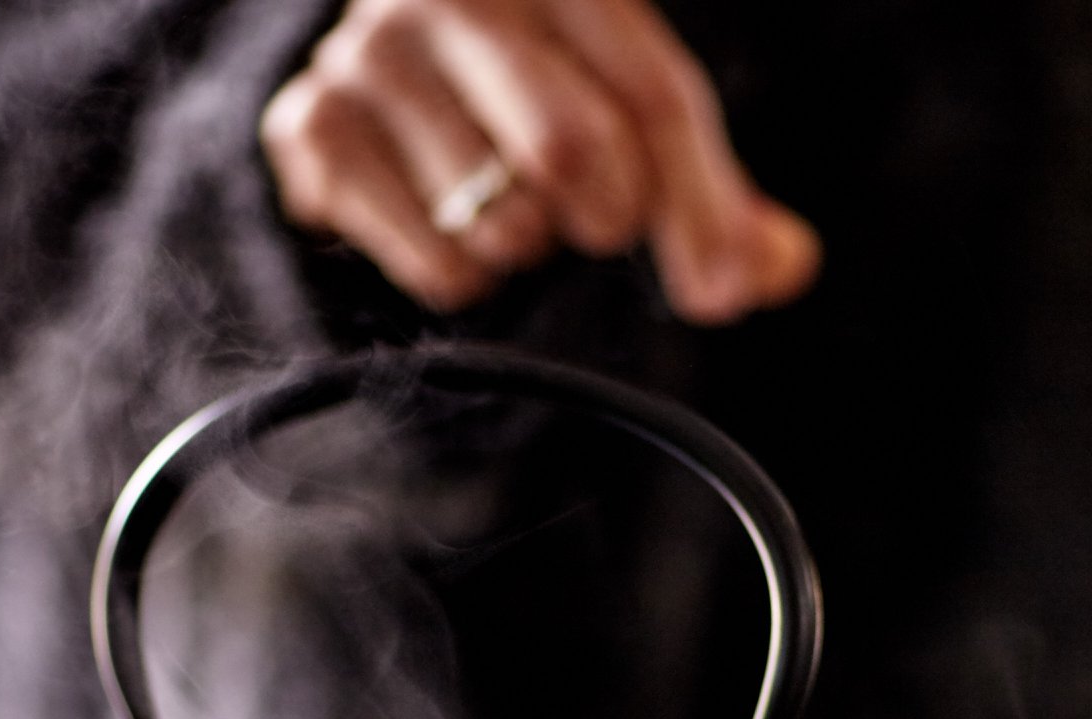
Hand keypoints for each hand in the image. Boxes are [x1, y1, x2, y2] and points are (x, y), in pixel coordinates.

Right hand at [259, 0, 819, 322]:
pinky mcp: (312, 129)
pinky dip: (464, 276)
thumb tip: (779, 267)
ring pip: (499, 220)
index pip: (652, 96)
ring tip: (511, 205)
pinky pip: (434, 265)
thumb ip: (714, 189)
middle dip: (604, 217)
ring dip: (528, 244)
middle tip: (593, 219)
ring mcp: (371, 54)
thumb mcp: (633, 109)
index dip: (700, 207)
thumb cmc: (535, 85)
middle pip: (569, 150)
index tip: (722, 292)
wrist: (386, 63)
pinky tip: (450, 224)